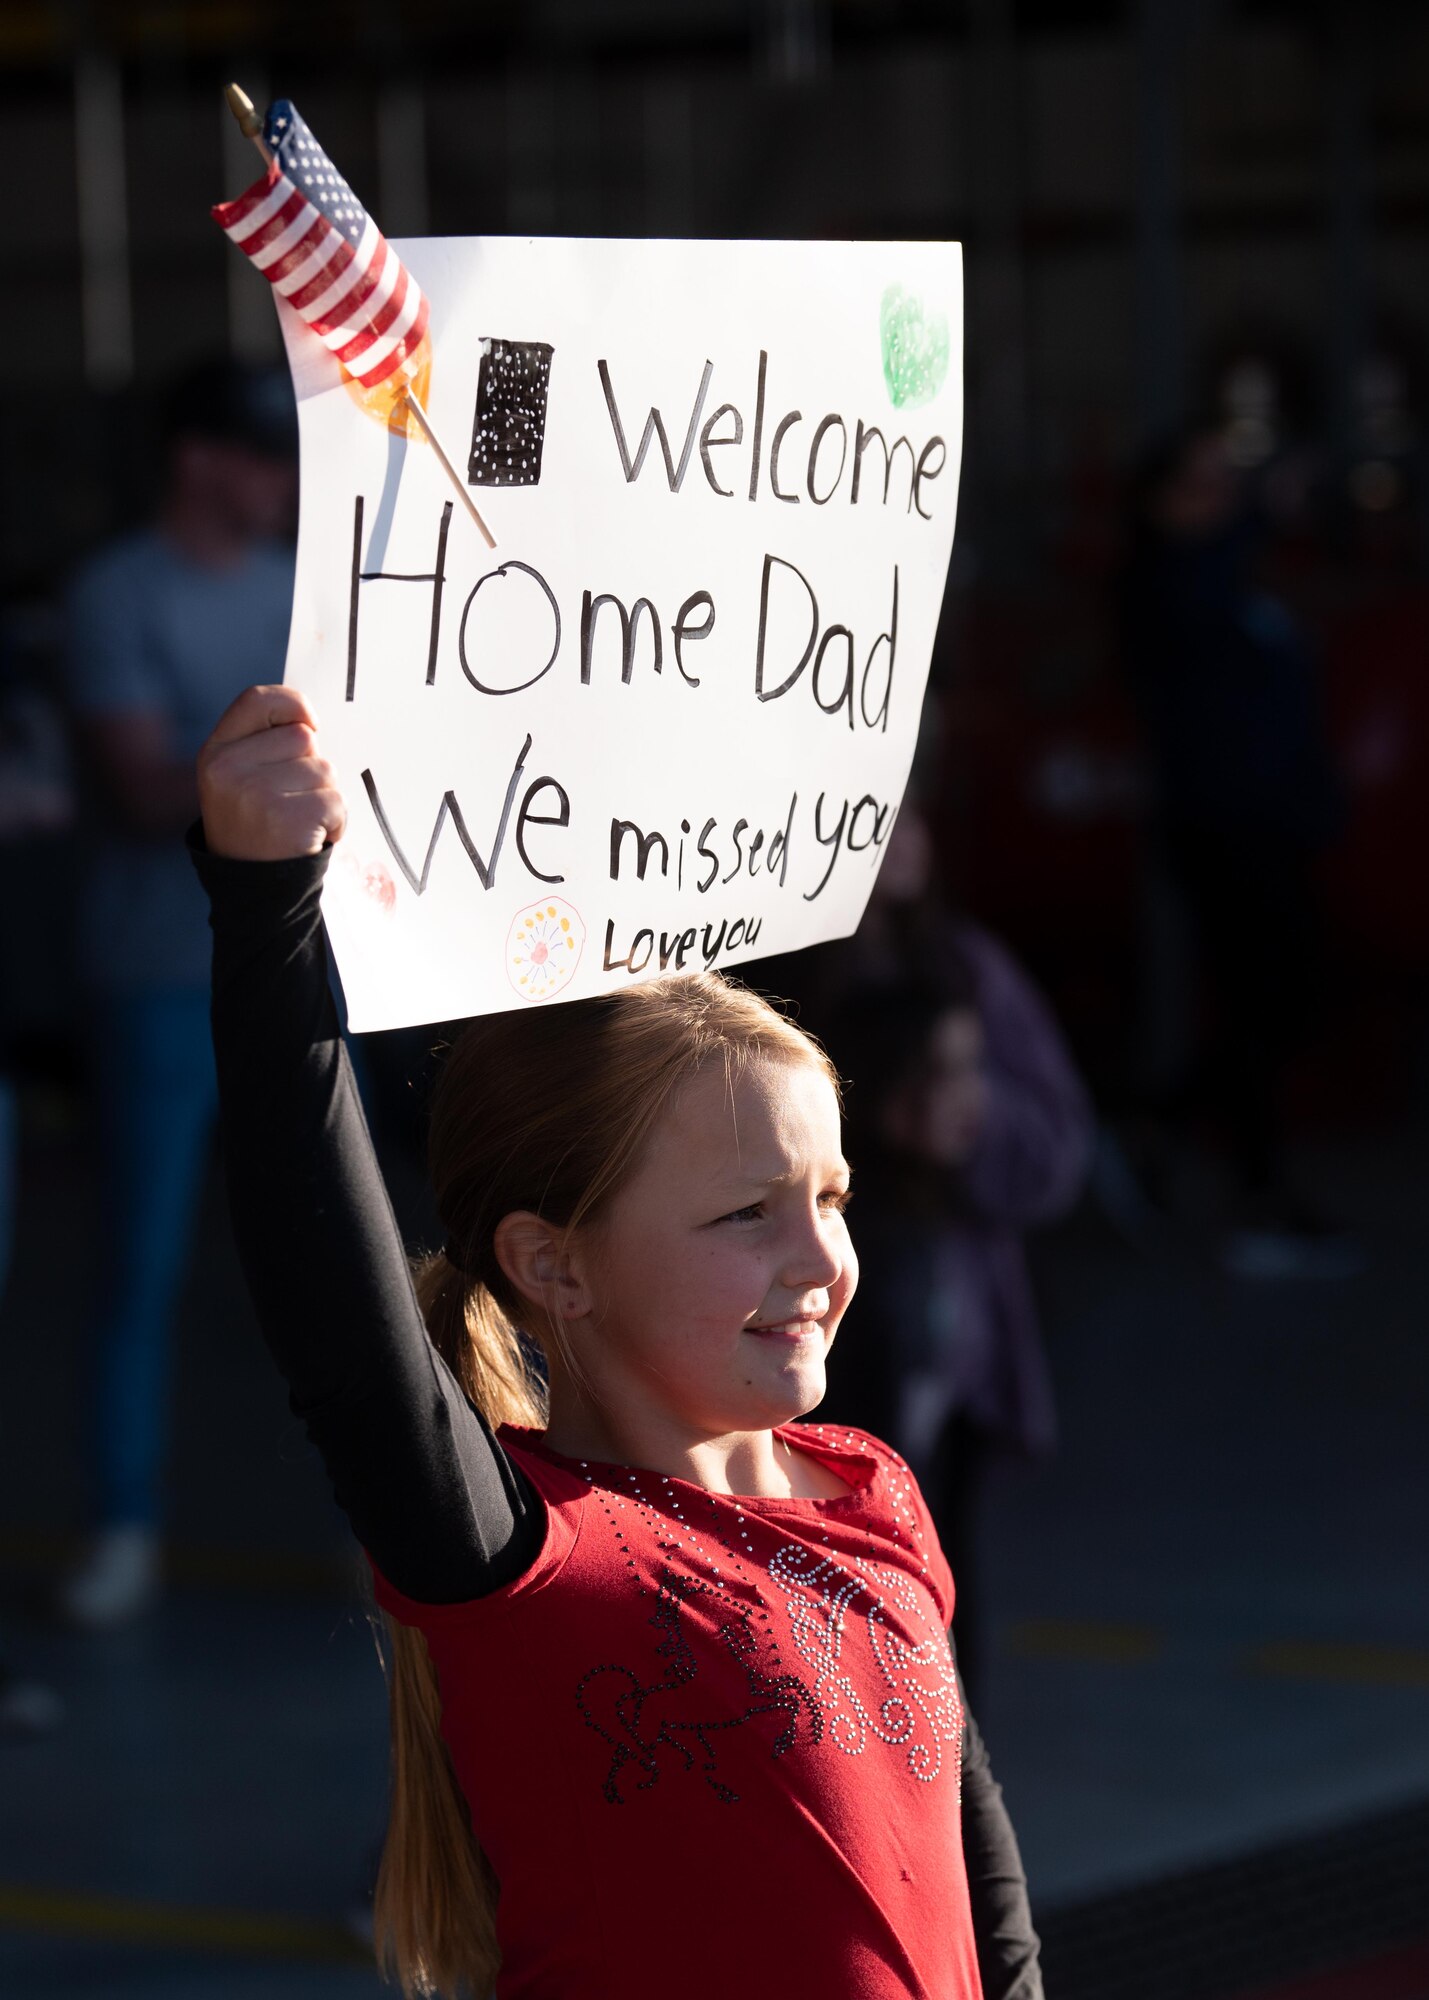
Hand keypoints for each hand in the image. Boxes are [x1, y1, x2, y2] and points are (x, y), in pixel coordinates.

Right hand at [198, 685, 345, 861]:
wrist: (252, 893)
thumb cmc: (255, 831)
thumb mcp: (238, 782)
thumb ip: (264, 746)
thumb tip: (311, 722)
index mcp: (215, 753)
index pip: (258, 701)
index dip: (292, 705)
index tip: (310, 724)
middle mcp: (228, 769)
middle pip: (303, 737)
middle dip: (312, 767)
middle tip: (293, 801)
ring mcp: (256, 793)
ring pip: (324, 770)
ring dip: (325, 797)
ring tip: (300, 823)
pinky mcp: (287, 818)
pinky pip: (336, 801)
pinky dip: (336, 822)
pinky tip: (312, 837)